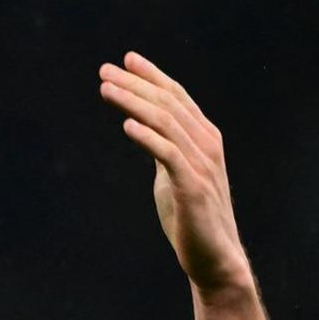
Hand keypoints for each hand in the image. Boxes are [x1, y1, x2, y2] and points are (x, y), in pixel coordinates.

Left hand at [99, 52, 249, 288]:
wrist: (214, 259)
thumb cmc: (191, 219)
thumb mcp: (174, 176)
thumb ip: (164, 150)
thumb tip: (141, 129)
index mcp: (204, 139)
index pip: (177, 97)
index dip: (152, 76)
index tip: (126, 60)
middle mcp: (207, 145)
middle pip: (168, 103)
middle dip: (136, 83)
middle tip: (105, 70)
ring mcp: (203, 165)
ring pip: (166, 123)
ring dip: (133, 103)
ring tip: (106, 90)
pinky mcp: (193, 187)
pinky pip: (168, 155)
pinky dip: (147, 137)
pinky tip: (126, 126)